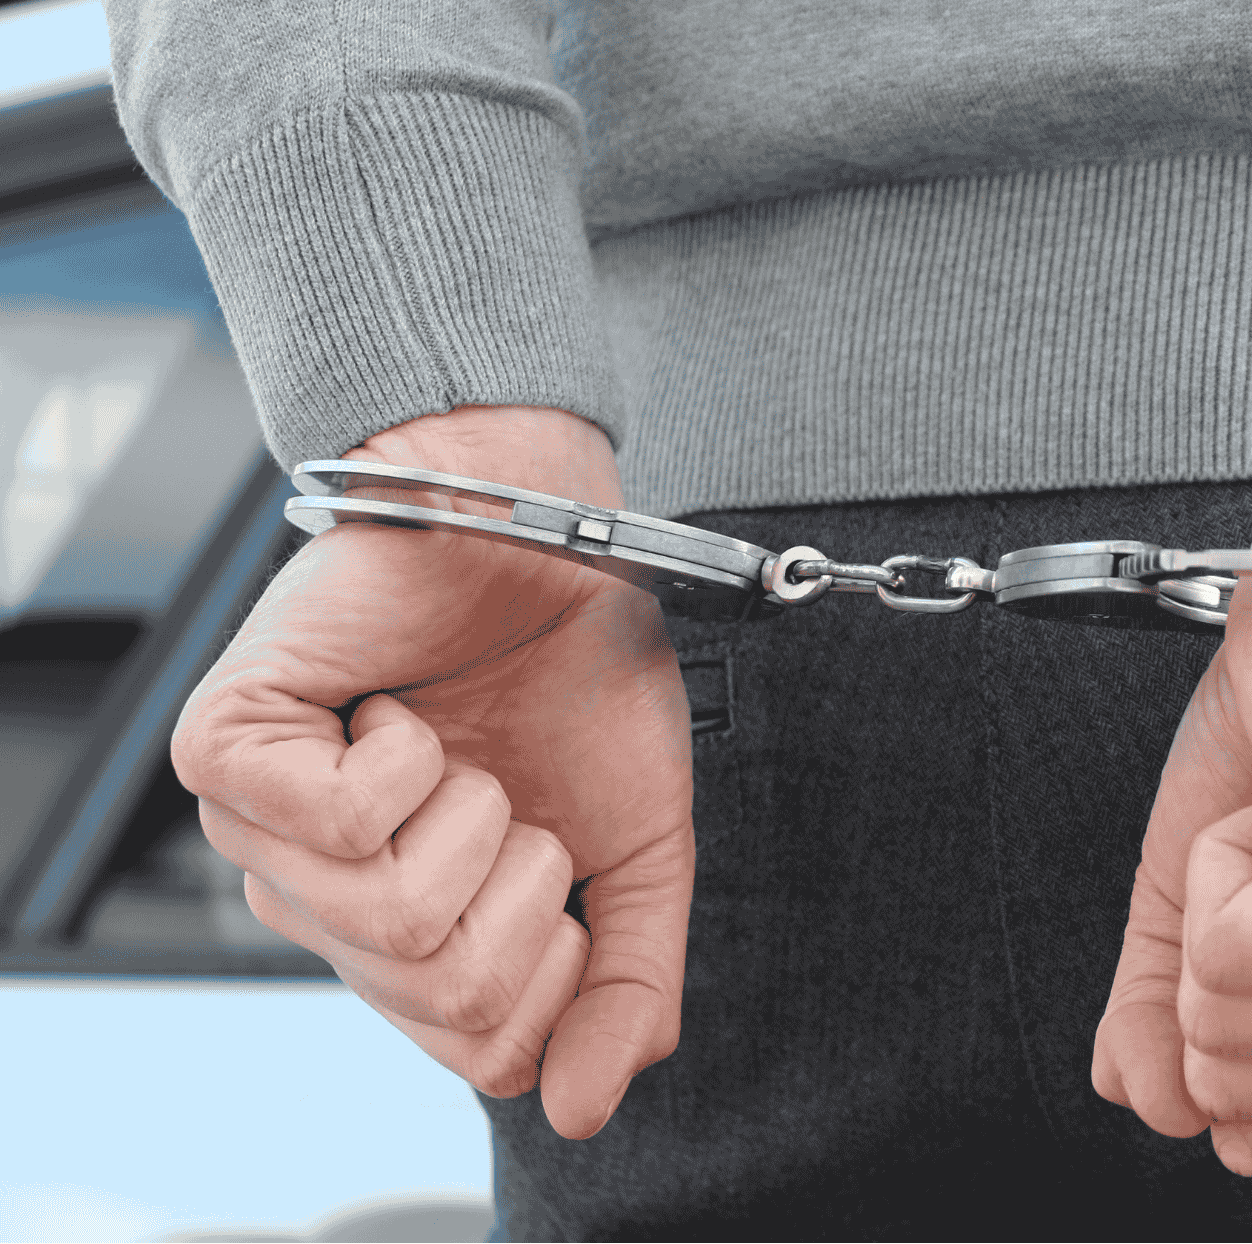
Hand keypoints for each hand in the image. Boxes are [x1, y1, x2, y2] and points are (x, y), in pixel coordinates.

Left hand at [172, 406, 691, 1139]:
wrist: (540, 534)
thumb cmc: (578, 675)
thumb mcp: (634, 853)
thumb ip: (626, 984)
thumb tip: (582, 1108)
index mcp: (412, 942)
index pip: (488, 1055)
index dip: (559, 966)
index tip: (557, 865)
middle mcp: (326, 908)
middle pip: (450, 996)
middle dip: (525, 882)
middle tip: (508, 794)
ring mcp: (267, 838)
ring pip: (396, 918)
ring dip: (473, 811)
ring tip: (452, 747)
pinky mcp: (226, 756)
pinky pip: (340, 823)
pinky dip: (407, 756)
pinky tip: (393, 710)